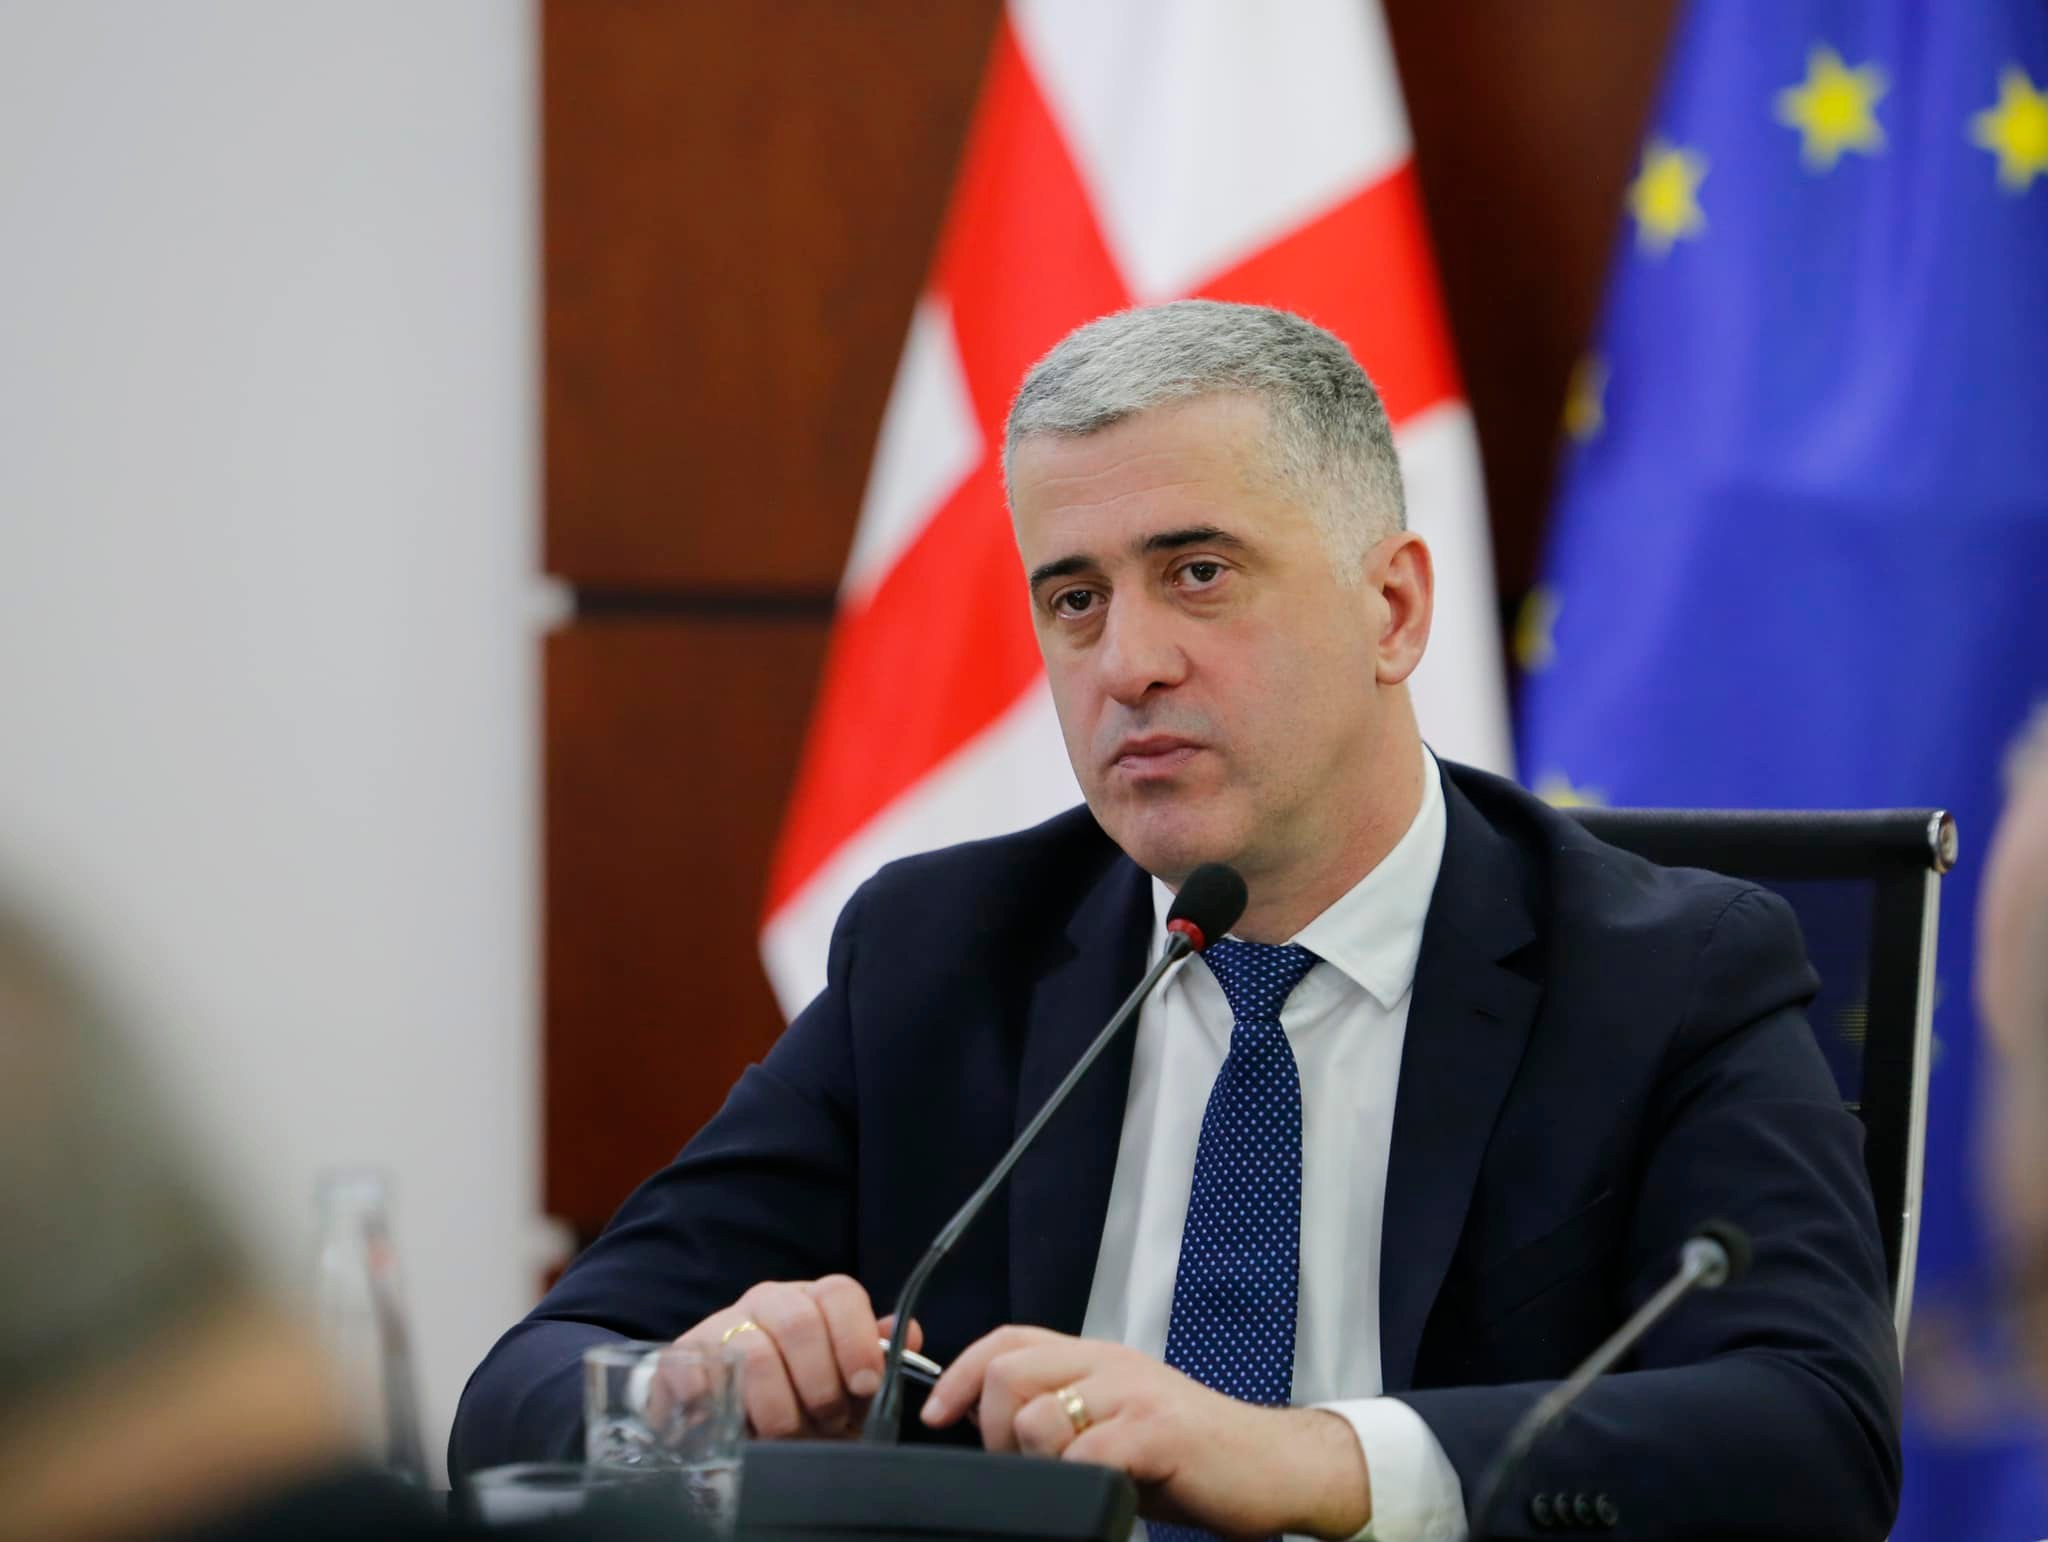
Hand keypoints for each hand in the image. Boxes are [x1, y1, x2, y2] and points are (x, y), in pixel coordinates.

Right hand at [670, 1276, 921, 1439]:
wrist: (723, 1411)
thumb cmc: (798, 1397)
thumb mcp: (845, 1383)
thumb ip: (877, 1359)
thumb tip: (910, 1335)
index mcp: (813, 1301)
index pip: (840, 1293)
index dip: (857, 1340)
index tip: (865, 1386)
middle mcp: (768, 1302)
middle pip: (799, 1322)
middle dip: (820, 1385)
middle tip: (827, 1423)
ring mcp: (723, 1325)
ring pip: (754, 1353)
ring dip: (778, 1409)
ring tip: (787, 1436)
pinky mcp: (684, 1356)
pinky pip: (701, 1374)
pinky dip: (722, 1406)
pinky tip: (737, 1427)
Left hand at [920, 1327, 1370, 1540]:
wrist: (1274, 1466)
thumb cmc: (1192, 1456)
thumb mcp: (1115, 1425)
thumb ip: (1065, 1417)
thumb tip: (995, 1432)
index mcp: (1098, 1358)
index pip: (1008, 1340)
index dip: (960, 1373)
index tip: (934, 1415)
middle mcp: (1110, 1364)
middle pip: (1008, 1373)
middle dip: (993, 1430)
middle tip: (1021, 1467)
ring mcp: (1134, 1393)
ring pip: (1036, 1417)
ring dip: (1037, 1462)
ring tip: (1073, 1481)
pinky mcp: (1156, 1431)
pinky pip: (1086, 1453)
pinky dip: (1079, 1480)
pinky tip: (1105, 1490)